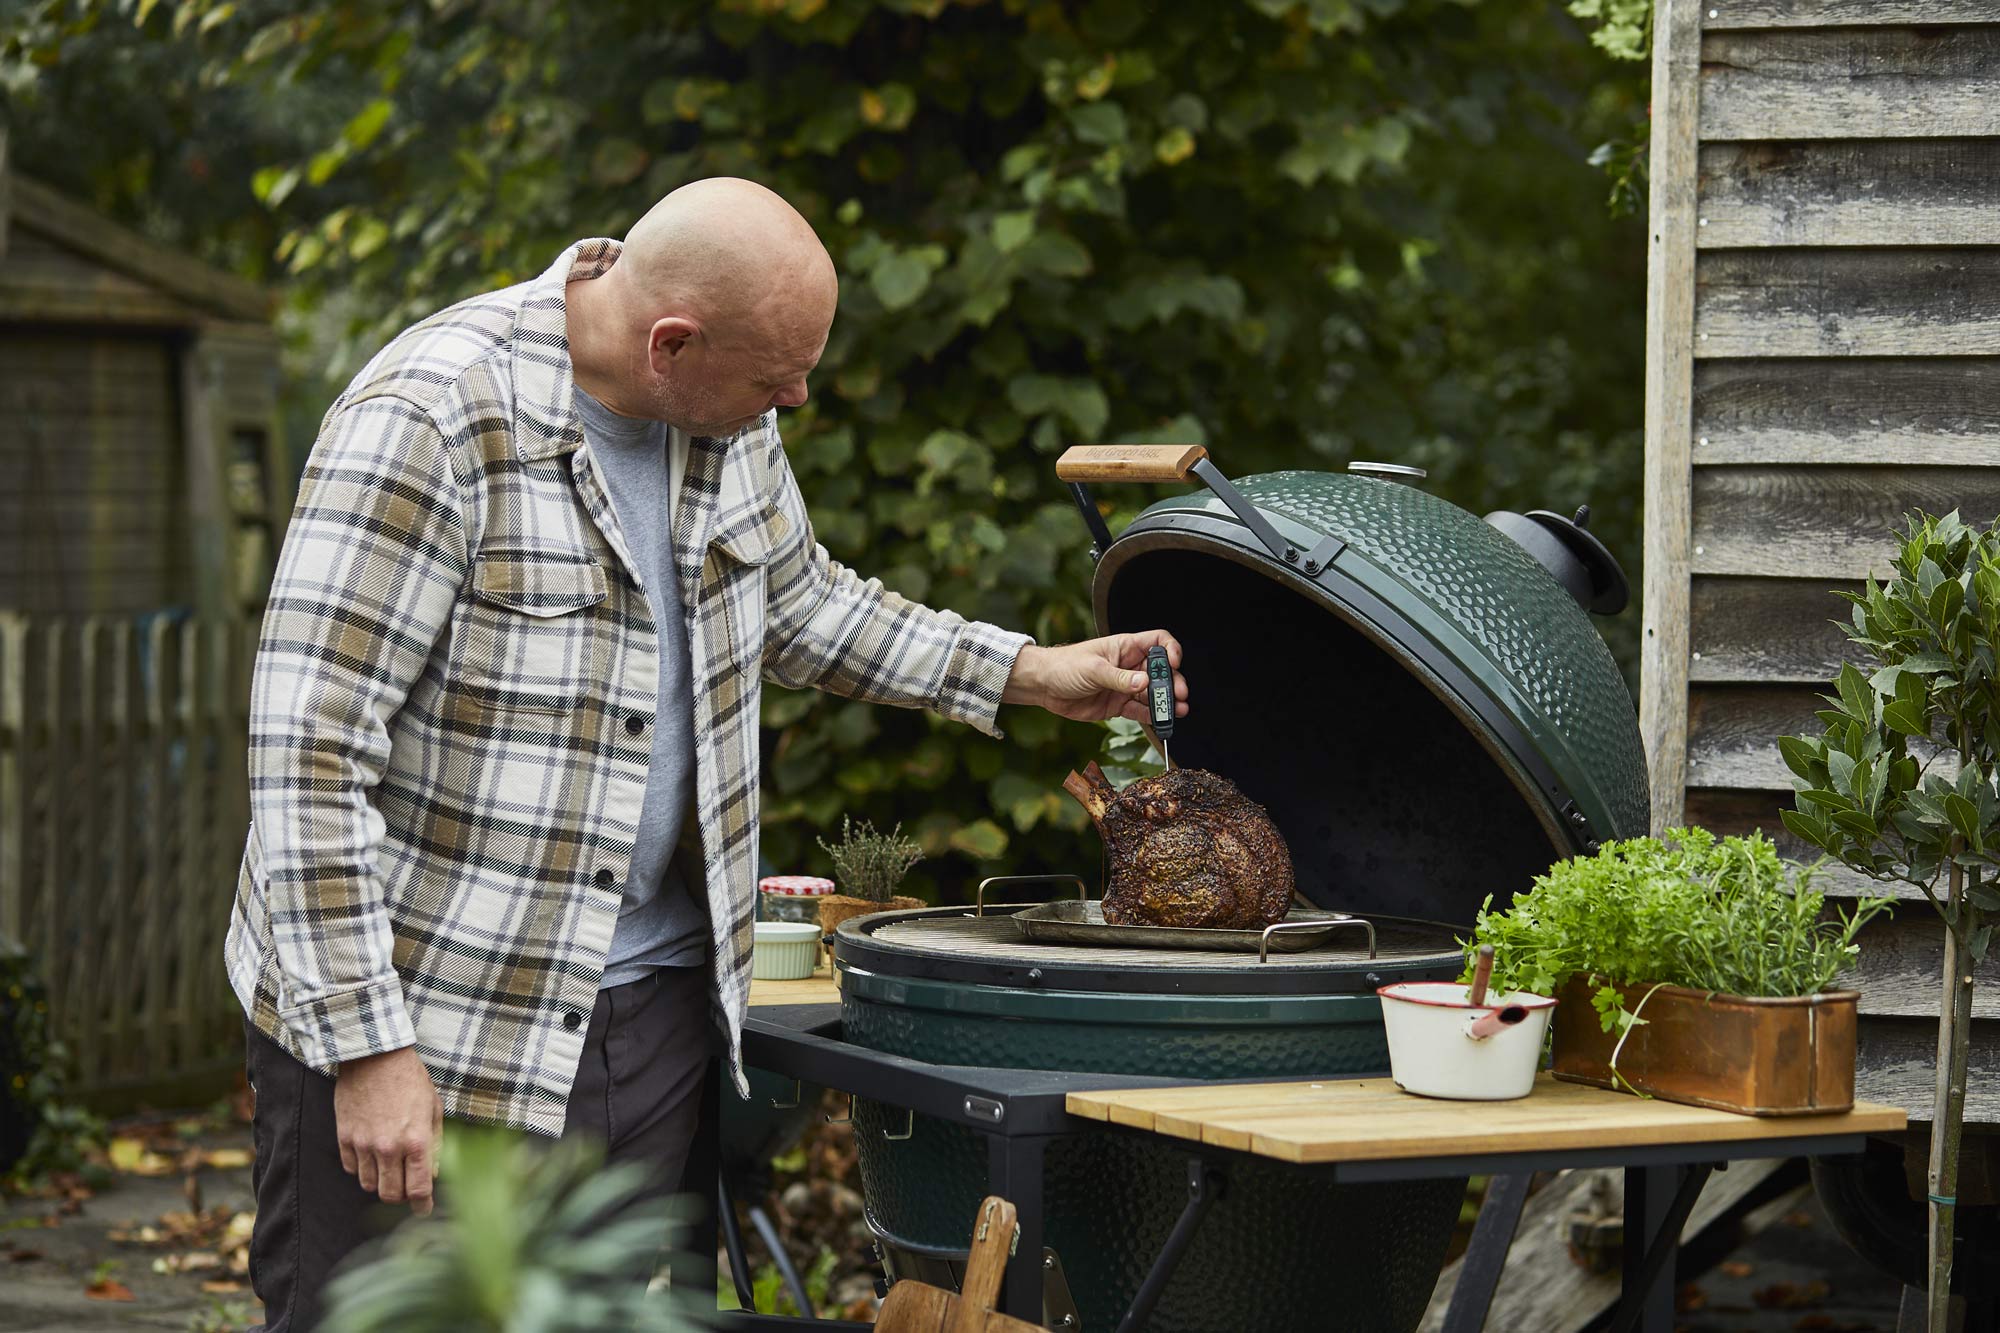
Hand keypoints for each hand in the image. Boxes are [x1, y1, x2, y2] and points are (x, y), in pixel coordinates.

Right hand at [333, 1046, 443, 1214]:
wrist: (375, 1057)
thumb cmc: (410, 1080)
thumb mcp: (433, 1108)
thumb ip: (435, 1144)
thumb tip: (432, 1173)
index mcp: (416, 1141)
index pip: (418, 1189)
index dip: (422, 1205)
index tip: (424, 1210)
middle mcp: (388, 1148)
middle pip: (390, 1194)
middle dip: (401, 1197)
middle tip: (406, 1188)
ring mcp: (364, 1144)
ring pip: (369, 1185)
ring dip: (380, 1183)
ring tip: (389, 1169)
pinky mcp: (344, 1137)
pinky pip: (351, 1169)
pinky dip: (362, 1169)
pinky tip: (371, 1156)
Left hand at [1003, 632, 1188, 723]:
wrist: (1044, 686)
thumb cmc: (1065, 666)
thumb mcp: (1093, 669)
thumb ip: (1119, 678)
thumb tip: (1144, 682)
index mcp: (1125, 648)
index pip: (1157, 641)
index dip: (1170, 650)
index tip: (1175, 664)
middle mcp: (1129, 666)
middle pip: (1160, 671)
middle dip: (1172, 682)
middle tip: (1179, 694)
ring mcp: (1125, 686)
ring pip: (1152, 693)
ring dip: (1166, 701)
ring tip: (1177, 710)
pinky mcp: (1118, 705)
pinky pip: (1139, 711)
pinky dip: (1152, 716)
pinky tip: (1162, 720)